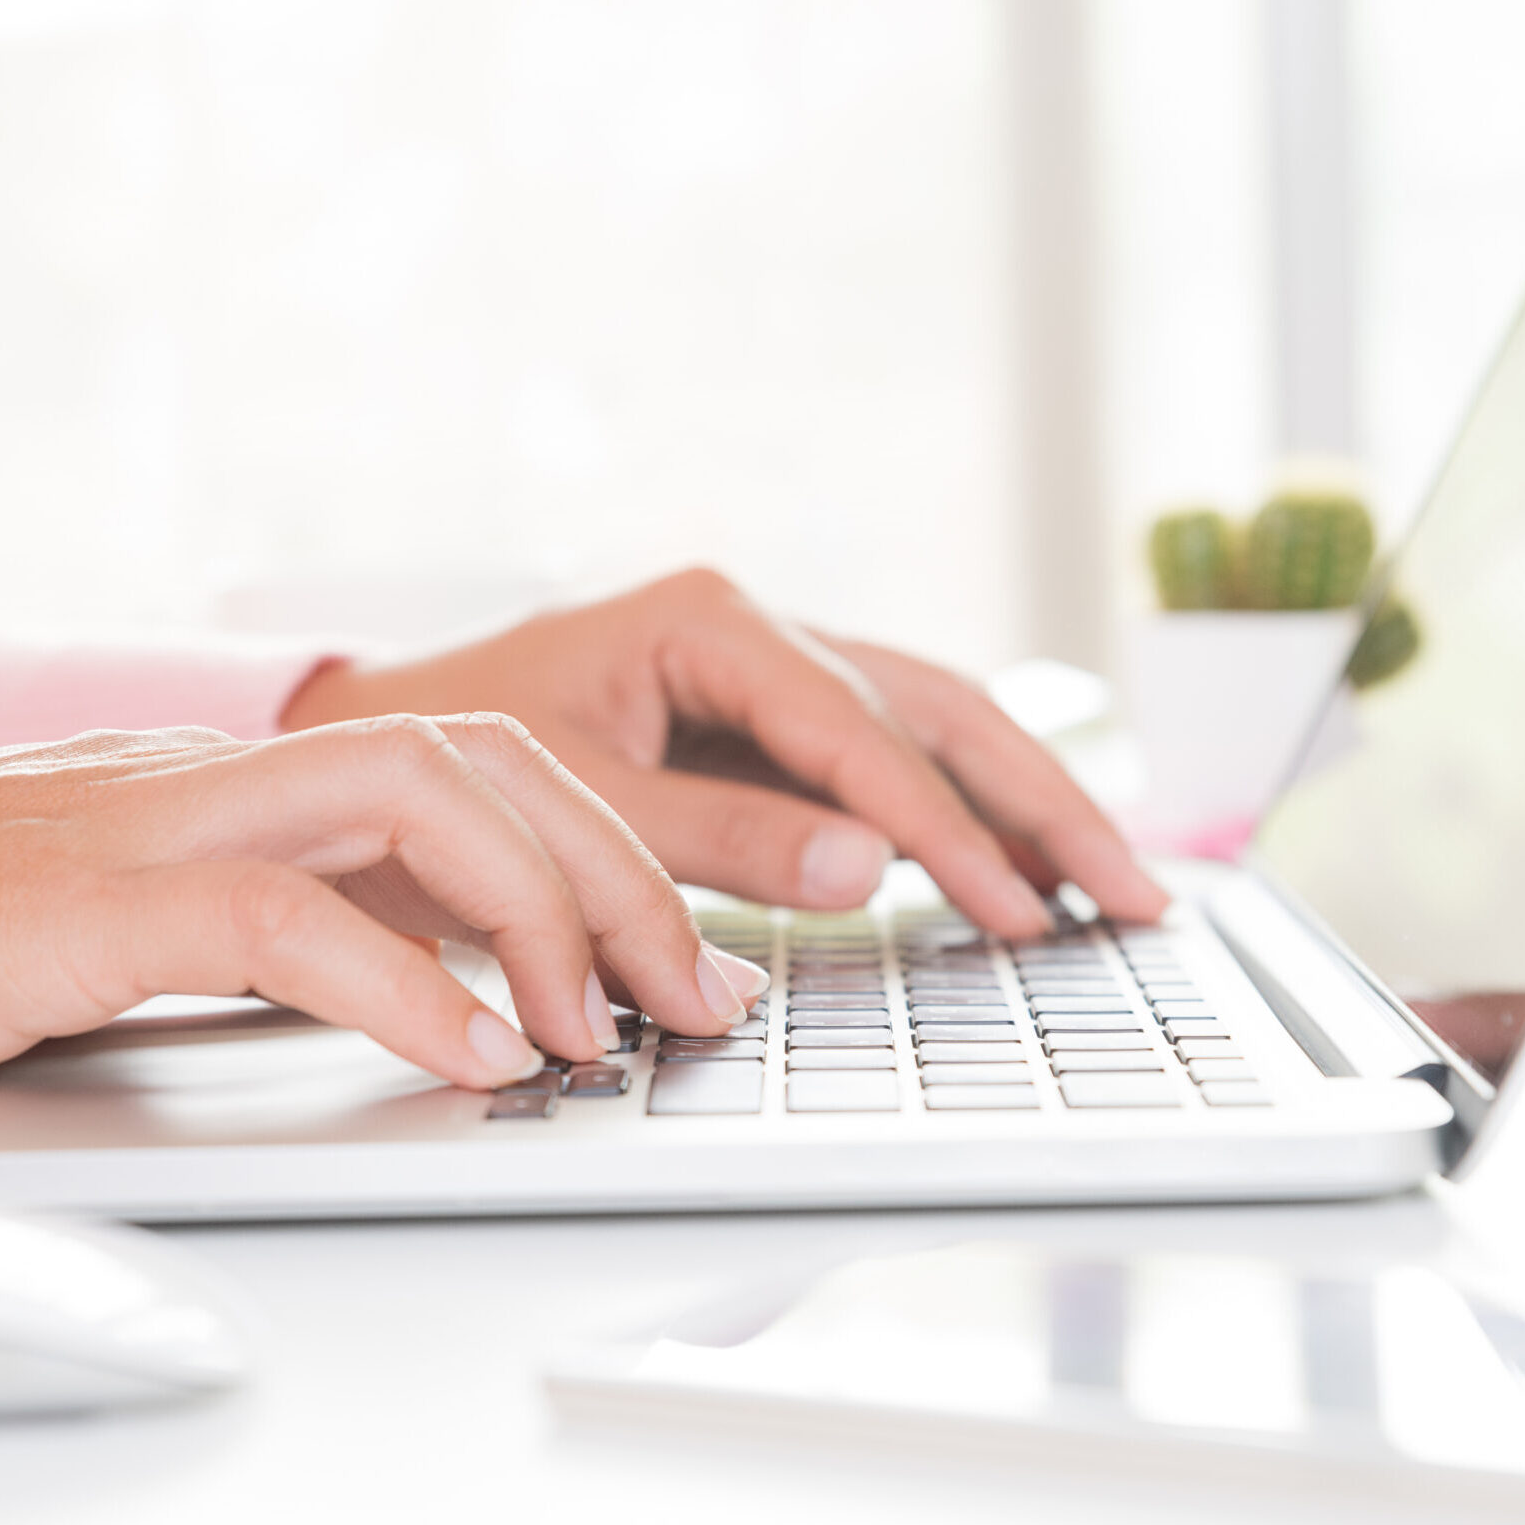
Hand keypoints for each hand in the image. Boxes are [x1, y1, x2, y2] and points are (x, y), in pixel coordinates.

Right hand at [0, 716, 765, 1087]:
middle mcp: (238, 770)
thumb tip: (475, 986)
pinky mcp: (89, 898)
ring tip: (597, 1028)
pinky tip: (475, 1058)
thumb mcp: (182, 912)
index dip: (611, 851)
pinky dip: (401, 984)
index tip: (689, 960)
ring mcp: (165, 814)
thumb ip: (321, 916)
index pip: (488, 763)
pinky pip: (281, 916)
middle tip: (695, 995)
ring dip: (539, 911)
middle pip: (487, 759)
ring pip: (411, 795)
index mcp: (269, 775)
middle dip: (620, 874)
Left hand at [281, 569, 1167, 937]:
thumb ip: (718, 837)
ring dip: (1026, 805)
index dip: (945, 826)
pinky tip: (1019, 865)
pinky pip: (890, 763)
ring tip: (1114, 885)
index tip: (1019, 905)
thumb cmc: (460, 753)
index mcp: (710, 619)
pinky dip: (961, 815)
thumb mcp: (576, 796)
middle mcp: (761, 629)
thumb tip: (873, 870)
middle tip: (1134, 894)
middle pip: (937, 708)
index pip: (858, 731)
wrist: (390, 735)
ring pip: (935, 728)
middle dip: (1041, 802)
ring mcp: (775, 672)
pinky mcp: (773, 722)